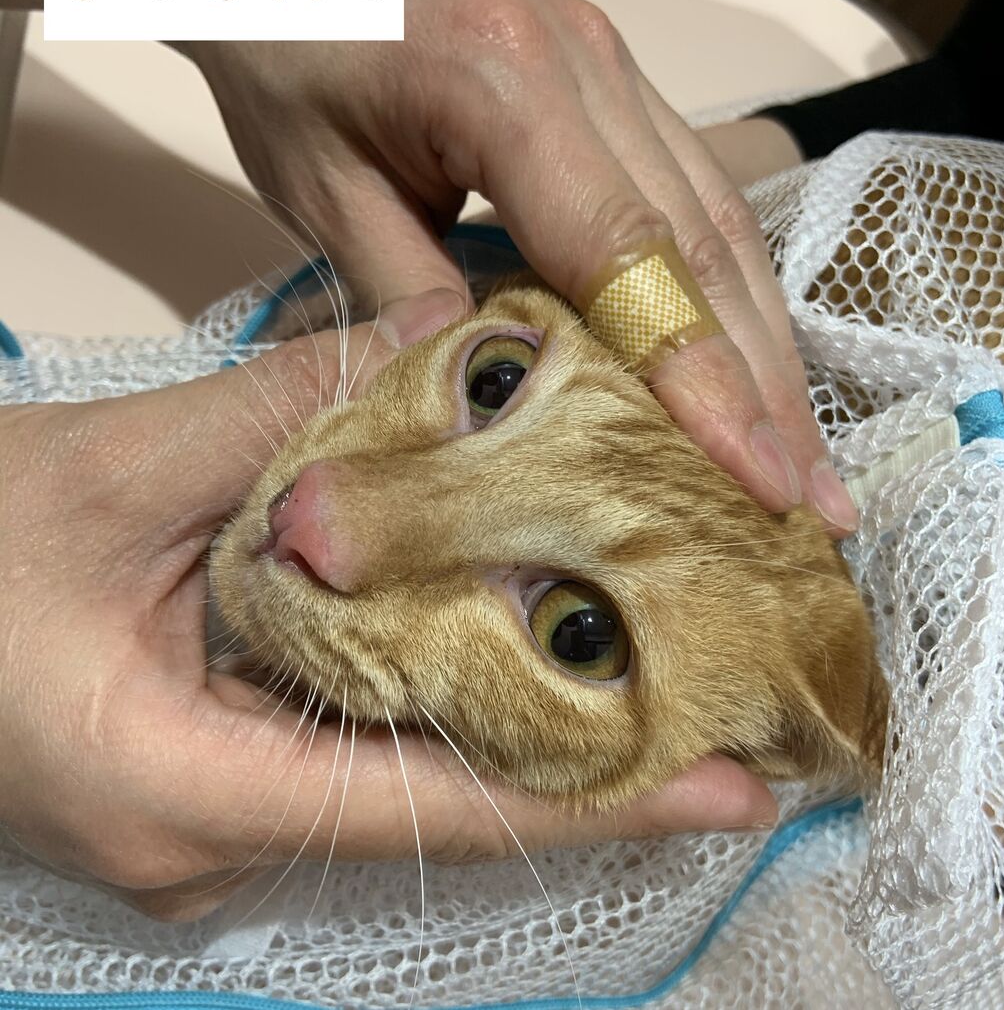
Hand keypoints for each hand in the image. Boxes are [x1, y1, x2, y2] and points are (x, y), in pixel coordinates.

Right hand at [0, 292, 775, 921]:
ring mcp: (213, 806)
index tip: (724, 789)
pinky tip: (501, 628)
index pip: (437, 812)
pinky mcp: (209, 763)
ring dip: (513, 714)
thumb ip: (290, 411)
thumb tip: (447, 337)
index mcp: (186, 790)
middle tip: (722, 707)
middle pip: (436, 799)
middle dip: (580, 757)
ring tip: (649, 664)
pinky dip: (431, 683)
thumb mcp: (115, 471)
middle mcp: (216, 829)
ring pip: (396, 766)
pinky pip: (346, 735)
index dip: (591, 801)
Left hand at [182, 0, 856, 534]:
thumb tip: (489, 399)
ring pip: (721, 224)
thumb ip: (410, 297)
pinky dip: (727, 293)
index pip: (632, 255)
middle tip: (814, 498)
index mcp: (508, 86)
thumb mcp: (323, 193)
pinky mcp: (615, 88)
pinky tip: (747, 363)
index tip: (758, 475)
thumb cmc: (289, 56)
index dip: (701, 376)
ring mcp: (614, 70)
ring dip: (766, 346)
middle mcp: (590, 68)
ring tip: (800, 451)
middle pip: (705, 246)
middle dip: (764, 383)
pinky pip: (694, 199)